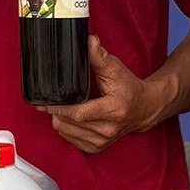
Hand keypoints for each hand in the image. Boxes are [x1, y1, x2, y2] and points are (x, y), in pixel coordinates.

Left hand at [42, 36, 152, 153]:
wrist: (144, 108)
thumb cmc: (129, 88)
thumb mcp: (116, 69)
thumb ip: (99, 56)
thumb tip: (88, 41)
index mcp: (113, 110)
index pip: (79, 113)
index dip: (60, 107)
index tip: (45, 101)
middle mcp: (108, 129)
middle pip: (68, 123)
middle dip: (56, 111)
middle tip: (52, 99)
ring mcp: (102, 141)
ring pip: (66, 132)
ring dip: (60, 120)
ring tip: (65, 107)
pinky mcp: (97, 148)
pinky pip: (70, 140)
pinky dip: (67, 129)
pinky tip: (72, 118)